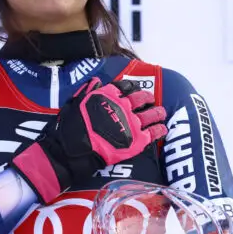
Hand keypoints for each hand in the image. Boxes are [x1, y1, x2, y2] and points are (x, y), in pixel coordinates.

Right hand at [11, 78, 166, 202]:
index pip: (126, 87)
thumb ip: (88, 91)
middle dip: (148, 98)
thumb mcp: (75, 102)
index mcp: (107, 95)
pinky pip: (153, 133)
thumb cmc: (69, 127)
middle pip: (142, 98)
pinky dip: (160, 130)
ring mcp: (131, 123)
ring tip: (162, 113)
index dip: (133, 88)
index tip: (136, 90)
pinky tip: (163, 129)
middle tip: (151, 100)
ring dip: (158, 112)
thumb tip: (97, 82)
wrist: (72, 151)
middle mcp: (123, 106)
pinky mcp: (136, 141)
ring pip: (151, 114)